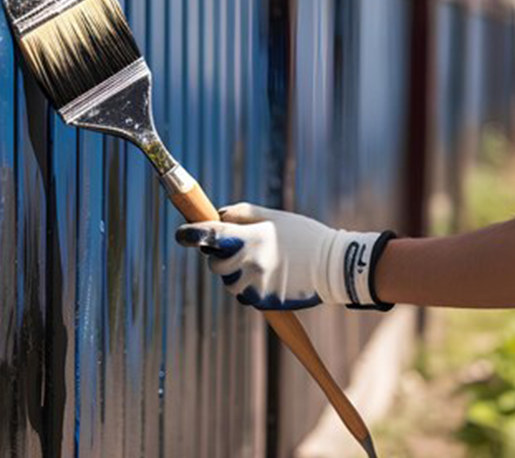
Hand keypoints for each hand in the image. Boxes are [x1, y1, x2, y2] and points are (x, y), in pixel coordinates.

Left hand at [175, 203, 395, 310]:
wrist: (333, 266)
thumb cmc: (303, 235)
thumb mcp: (273, 216)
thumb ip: (242, 214)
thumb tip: (217, 217)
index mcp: (251, 238)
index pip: (211, 235)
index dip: (191, 234)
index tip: (180, 234)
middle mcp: (250, 263)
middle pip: (215, 262)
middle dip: (218, 255)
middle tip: (233, 247)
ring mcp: (256, 284)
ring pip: (227, 281)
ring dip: (232, 272)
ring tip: (256, 261)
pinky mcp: (264, 301)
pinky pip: (243, 295)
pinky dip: (246, 286)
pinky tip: (266, 275)